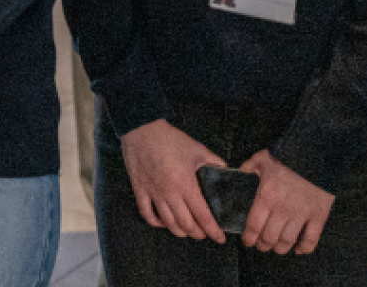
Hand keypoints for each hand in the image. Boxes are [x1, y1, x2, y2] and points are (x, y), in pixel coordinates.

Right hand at [118, 119, 225, 240]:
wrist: (142, 129)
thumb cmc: (171, 139)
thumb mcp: (198, 149)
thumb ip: (215, 162)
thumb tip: (227, 170)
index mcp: (186, 185)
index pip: (203, 216)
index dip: (213, 230)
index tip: (220, 238)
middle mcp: (170, 193)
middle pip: (186, 224)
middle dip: (198, 233)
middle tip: (205, 234)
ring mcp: (153, 193)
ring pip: (168, 222)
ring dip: (180, 231)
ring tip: (188, 231)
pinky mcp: (140, 189)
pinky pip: (146, 213)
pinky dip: (156, 222)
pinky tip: (163, 223)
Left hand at [241, 150, 332, 254]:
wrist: (316, 157)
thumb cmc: (286, 158)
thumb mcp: (261, 159)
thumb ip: (248, 168)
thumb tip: (238, 173)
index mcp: (265, 198)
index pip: (253, 226)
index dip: (249, 238)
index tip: (247, 241)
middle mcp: (282, 210)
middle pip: (269, 238)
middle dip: (263, 245)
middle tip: (260, 245)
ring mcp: (301, 215)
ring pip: (288, 241)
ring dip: (280, 248)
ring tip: (276, 248)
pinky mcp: (318, 217)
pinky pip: (312, 239)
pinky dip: (305, 248)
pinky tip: (299, 250)